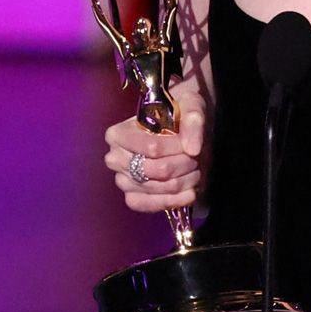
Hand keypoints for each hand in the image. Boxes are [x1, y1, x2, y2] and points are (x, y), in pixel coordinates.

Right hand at [103, 84, 205, 212]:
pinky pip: (149, 205)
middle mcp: (115, 158)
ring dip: (183, 181)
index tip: (191, 143)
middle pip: (156, 170)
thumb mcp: (191, 106)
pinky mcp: (133, 197)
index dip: (177, 148)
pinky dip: (173, 200)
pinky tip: (190, 192)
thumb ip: (193, 122)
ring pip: (157, 188)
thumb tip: (192, 148)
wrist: (183, 128)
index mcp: (118, 134)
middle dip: (183, 165)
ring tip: (195, 169)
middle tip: (195, 157)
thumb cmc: (180, 113)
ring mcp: (122, 180)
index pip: (152, 148)